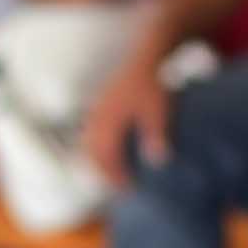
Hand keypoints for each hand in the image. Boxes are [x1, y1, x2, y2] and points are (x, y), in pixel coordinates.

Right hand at [78, 53, 177, 180]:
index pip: (105, 156)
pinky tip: (112, 151)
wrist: (149, 59)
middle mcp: (99, 117)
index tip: (127, 189)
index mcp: (109, 120)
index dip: (114, 175)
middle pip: (91, 153)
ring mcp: (98, 110)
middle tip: (118, 187)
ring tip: (113, 173)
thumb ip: (157, 135)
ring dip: (98, 160)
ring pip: (88, 143)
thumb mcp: (159, 111)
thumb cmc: (154, 84)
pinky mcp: (102, 105)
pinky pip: (91, 132)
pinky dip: (98, 146)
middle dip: (103, 172)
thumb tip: (158, 161)